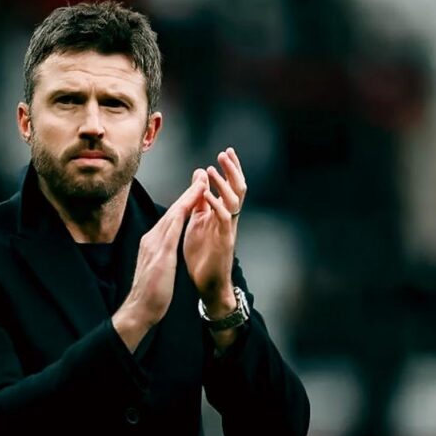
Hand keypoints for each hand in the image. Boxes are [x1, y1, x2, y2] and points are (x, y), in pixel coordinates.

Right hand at [113, 175, 206, 350]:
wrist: (139, 309)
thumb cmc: (150, 294)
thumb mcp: (158, 268)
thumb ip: (162, 255)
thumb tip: (168, 249)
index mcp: (152, 243)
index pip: (172, 218)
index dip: (185, 202)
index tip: (197, 189)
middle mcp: (152, 239)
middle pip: (173, 210)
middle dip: (189, 192)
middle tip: (202, 174)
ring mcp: (154, 244)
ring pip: (174, 213)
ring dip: (189, 195)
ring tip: (202, 181)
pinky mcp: (160, 252)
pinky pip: (174, 227)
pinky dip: (184, 211)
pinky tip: (193, 203)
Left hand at [184, 147, 246, 316]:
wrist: (206, 283)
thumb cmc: (202, 253)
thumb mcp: (198, 221)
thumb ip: (199, 200)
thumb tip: (200, 175)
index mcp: (222, 213)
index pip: (231, 186)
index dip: (230, 169)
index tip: (227, 151)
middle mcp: (229, 218)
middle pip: (237, 189)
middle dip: (232, 170)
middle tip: (225, 153)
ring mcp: (228, 229)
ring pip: (233, 201)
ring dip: (223, 184)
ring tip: (212, 170)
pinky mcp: (224, 241)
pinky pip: (223, 219)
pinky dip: (216, 206)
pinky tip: (207, 196)